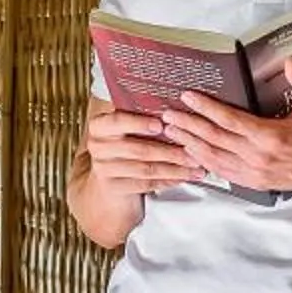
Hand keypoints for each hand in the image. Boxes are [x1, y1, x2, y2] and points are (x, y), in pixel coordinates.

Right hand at [83, 101, 200, 199]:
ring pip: (145, 168)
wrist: (108, 181)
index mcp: (99, 125)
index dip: (139, 123)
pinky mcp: (113, 187)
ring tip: (194, 165)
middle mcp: (97, 146)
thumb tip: (173, 105)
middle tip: (192, 149)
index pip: (117, 121)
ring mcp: (103, 169)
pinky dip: (167, 180)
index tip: (161, 125)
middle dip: (170, 150)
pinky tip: (182, 176)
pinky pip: (145, 183)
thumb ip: (141, 116)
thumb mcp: (127, 129)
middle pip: (138, 148)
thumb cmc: (124, 147)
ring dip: (174, 167)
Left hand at [162, 58, 291, 193]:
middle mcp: (259, 157)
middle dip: (187, 126)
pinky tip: (192, 153)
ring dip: (190, 144)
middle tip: (166, 115)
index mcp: (271, 136)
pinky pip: (224, 173)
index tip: (187, 97)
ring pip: (214, 158)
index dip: (205, 108)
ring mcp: (256, 173)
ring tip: (171, 133)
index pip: (229, 120)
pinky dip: (205, 162)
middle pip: (214, 139)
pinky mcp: (257, 184)